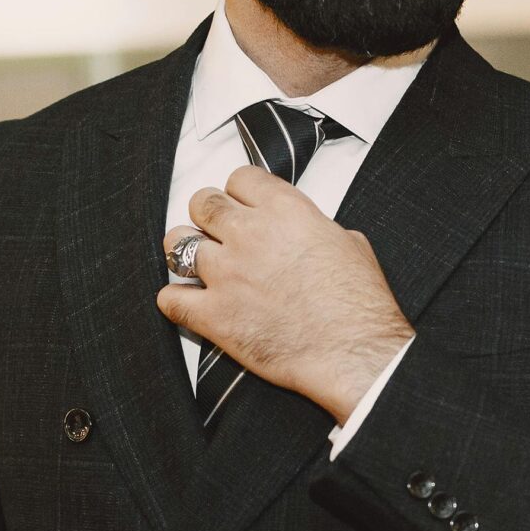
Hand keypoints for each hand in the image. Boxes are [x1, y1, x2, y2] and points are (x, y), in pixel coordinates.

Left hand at [159, 166, 413, 423]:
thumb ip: (315, 228)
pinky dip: (175, 301)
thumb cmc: (360, 304)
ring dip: (184, 252)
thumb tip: (309, 233)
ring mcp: (227, 273)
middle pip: (203, 203)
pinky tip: (189, 305)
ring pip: (177, 243)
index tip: (241, 207)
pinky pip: (169, 298)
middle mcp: (250, 234)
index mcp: (285, 210)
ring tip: (196, 265)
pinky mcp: (213, 315)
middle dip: (207, 216)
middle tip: (214, 233)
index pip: (239, 179)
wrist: (354, 351)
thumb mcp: (349, 242)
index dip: (238, 193)